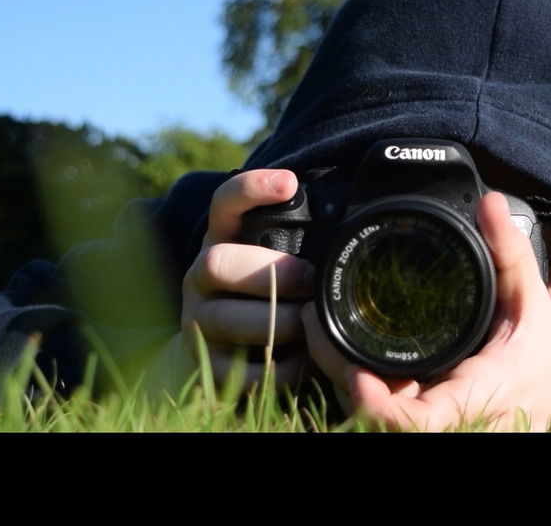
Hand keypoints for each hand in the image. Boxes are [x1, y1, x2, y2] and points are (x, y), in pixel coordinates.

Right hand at [178, 169, 314, 390]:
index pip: (224, 204)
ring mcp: (197, 321)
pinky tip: (305, 361)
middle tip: (309, 281)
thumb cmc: (258, 299)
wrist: (210, 359)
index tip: (289, 182)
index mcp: (221, 242)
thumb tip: (353, 223)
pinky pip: (242, 368)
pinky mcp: (206, 366)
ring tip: (310, 326)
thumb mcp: (269, 262)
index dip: (250, 188)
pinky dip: (281, 368)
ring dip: (278, 322)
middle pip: (217, 262)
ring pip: (227, 318)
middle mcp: (200, 277)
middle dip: (269, 271)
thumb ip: (295, 243)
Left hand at [302, 192, 550, 430]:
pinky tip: (341, 353)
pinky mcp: (427, 424)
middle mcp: (456, 422)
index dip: (378, 407)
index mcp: (478, 394)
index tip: (354, 372)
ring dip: (343, 384)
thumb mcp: (532, 300)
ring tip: (320, 330)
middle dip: (341, 382)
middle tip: (316, 326)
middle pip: (379, 424)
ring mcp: (440, 427)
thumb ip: (510, 253)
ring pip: (374, 423)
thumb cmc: (545, 353)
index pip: (417, 424)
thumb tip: (488, 204)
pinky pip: (384, 417)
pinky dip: (361, 390)